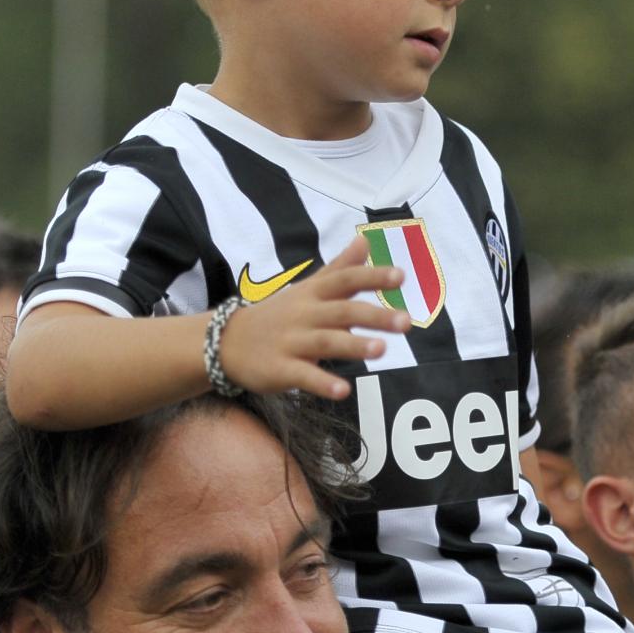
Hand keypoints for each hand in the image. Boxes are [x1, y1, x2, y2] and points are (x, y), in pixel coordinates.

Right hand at [217, 237, 411, 400]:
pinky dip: (322, 383)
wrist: (226, 341)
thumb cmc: (278, 315)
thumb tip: (366, 241)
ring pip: (326, 341)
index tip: (401, 276)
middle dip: (375, 316)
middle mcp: (304, 315)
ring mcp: (291, 342)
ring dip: (354, 345)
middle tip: (406, 322)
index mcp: (313, 294)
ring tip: (382, 350)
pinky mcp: (280, 369)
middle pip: (342, 311)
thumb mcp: (307, 288)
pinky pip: (303, 376)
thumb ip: (340, 268)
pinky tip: (343, 391)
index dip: (372, 276)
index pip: (345, 280)